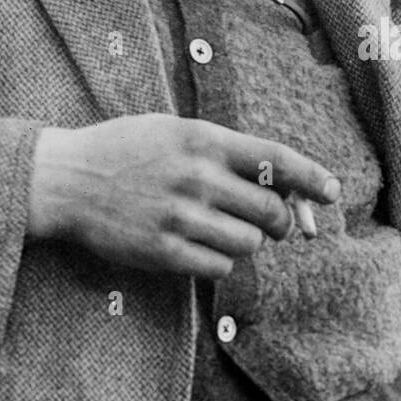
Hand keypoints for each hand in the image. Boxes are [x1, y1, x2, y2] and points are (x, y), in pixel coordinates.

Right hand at [27, 114, 340, 280]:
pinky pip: (220, 268)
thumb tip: (278, 185)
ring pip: (250, 244)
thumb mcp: (175, 132)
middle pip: (271, 211)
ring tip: (222, 230)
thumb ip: (223, 153)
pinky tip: (200, 247)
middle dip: (281, 221)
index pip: (275, 157)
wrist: (68, 179)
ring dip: (247, 242)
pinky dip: (220, 262)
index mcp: (203, 139)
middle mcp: (197, 176)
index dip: (312, 176)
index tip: (333, 191)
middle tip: (272, 223)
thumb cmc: (126, 150)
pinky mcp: (164, 251)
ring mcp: (180, 216)